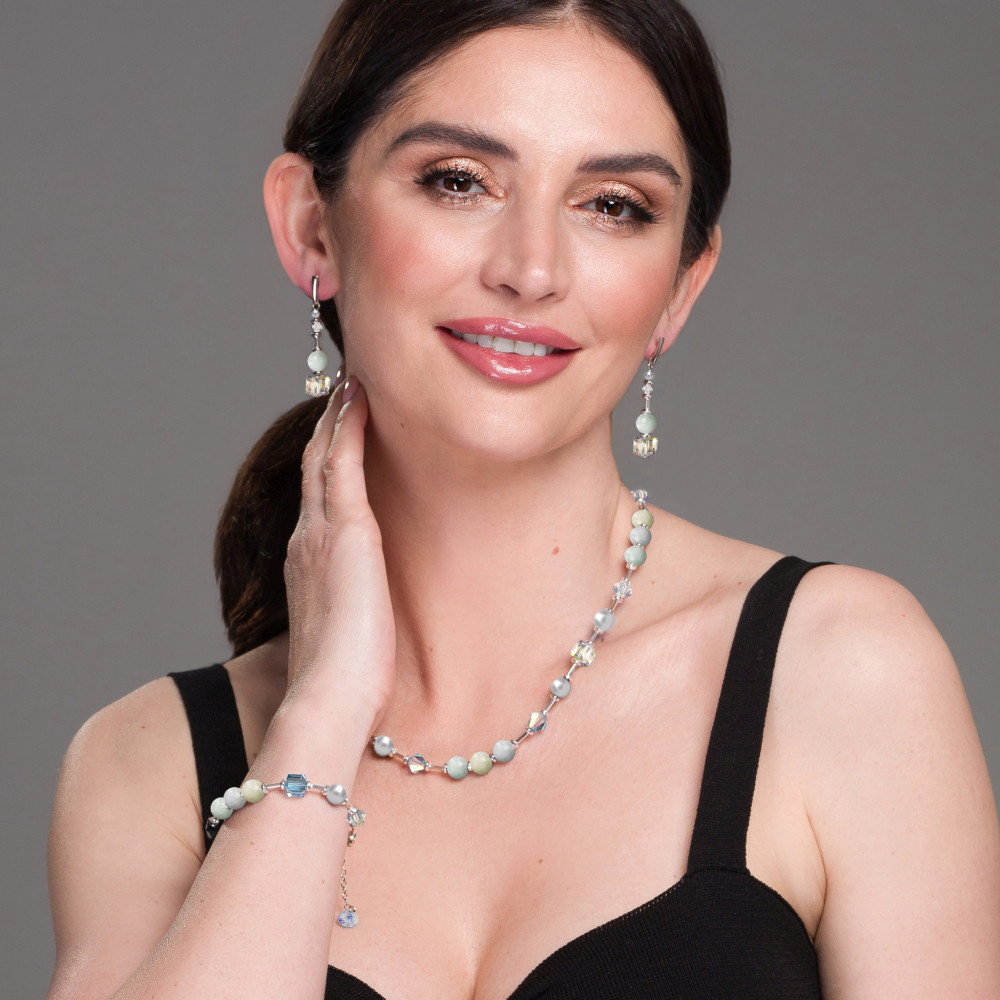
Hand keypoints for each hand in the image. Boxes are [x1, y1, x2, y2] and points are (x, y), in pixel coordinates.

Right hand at [282, 378, 395, 719]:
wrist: (331, 694)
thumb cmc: (345, 676)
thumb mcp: (349, 629)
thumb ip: (354, 604)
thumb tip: (369, 606)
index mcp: (308, 559)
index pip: (318, 494)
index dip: (326, 456)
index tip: (340, 428)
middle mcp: (307, 537)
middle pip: (315, 464)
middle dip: (329, 424)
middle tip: (343, 385)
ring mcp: (321, 530)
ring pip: (325, 454)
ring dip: (338, 414)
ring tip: (352, 379)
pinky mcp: (345, 529)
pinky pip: (343, 461)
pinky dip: (349, 426)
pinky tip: (359, 398)